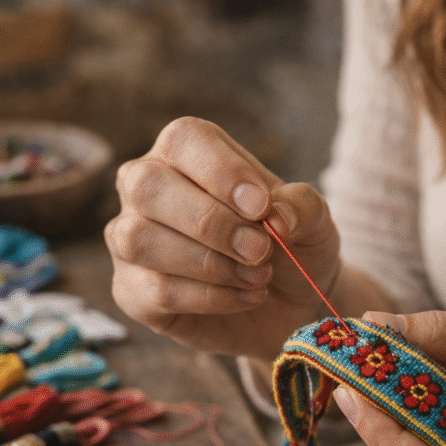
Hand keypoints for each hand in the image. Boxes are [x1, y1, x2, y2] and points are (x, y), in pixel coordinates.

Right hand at [106, 117, 340, 360]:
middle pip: (147, 186)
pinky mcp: (132, 290)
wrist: (290, 305)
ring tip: (257, 276)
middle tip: (259, 250)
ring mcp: (130, 239)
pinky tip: (244, 297)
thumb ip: (302, 206)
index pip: (184, 140)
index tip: (261, 207)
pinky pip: (154, 290)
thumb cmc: (292, 247)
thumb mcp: (314, 221)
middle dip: (210, 222)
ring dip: (209, 264)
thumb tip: (277, 216)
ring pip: (141, 240)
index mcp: (187, 153)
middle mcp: (147, 188)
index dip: (221, 172)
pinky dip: (209, 298)